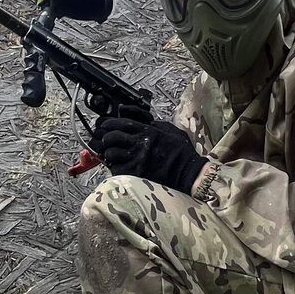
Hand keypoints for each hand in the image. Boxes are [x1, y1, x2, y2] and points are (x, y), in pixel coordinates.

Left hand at [90, 113, 206, 194]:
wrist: (189, 173)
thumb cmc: (182, 153)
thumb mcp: (170, 130)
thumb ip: (154, 124)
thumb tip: (141, 120)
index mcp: (148, 131)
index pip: (121, 123)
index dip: (109, 123)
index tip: (104, 125)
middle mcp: (141, 143)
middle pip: (113, 136)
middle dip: (105, 137)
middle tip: (104, 140)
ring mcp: (138, 159)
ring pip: (111, 152)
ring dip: (108, 153)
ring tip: (111, 154)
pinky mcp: (137, 174)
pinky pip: (116, 169)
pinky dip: (114, 167)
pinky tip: (117, 166)